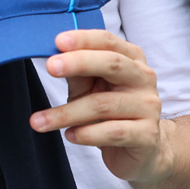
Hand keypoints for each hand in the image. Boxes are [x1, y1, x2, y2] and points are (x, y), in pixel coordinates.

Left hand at [30, 30, 170, 184]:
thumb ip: (76, 73)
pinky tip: (70, 135)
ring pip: (103, 104)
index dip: (83, 39)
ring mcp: (149, 107)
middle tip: (50, 67)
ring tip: (40, 121)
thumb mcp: (89, 87)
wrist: (138, 149)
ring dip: (66, 113)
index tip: (57, 41)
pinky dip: (86, 134)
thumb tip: (53, 59)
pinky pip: (112, 132)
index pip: (107, 41)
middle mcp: (143, 78)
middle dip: (78, 63)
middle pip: (111, 64)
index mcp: (130, 58)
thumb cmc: (109, 111)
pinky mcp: (147, 135)